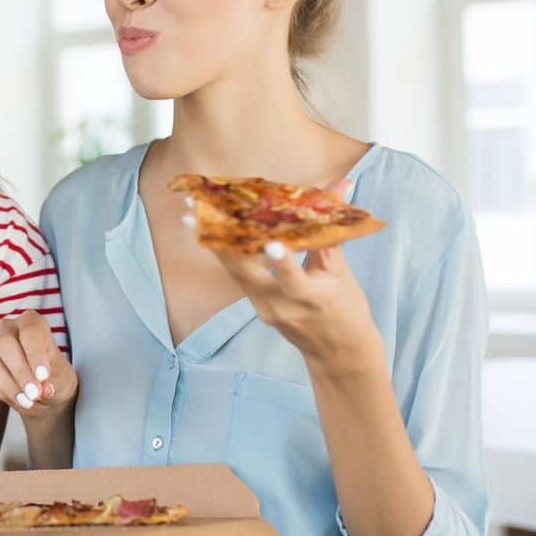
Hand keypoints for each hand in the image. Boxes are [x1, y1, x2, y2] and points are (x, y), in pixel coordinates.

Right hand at [0, 310, 77, 423]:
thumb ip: (53, 381)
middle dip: (20, 371)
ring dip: (8, 384)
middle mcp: (8, 329)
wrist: (44, 393)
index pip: (30, 331)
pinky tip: (19, 401)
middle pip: (5, 343)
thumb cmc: (55, 377)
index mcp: (32, 322)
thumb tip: (42, 389)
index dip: (35, 354)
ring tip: (28, 401)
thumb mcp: (62, 378)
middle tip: (35, 393)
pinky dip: (2, 392)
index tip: (42, 376)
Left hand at [207, 179, 379, 368]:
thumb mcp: (342, 271)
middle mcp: (280, 306)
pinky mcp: (255, 307)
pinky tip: (210, 229)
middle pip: (244, 273)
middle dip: (219, 241)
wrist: (336, 352)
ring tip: (189, 214)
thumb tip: (342, 183)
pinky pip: (239, 274)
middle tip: (195, 211)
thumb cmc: (346, 308)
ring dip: (213, 242)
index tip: (272, 244)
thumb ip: (331, 229)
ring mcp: (263, 309)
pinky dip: (227, 251)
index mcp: (311, 299)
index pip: (294, 281)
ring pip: (235, 271)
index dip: (283, 263)